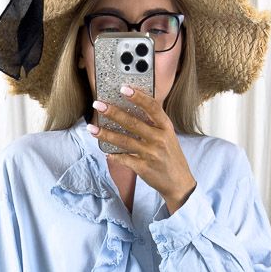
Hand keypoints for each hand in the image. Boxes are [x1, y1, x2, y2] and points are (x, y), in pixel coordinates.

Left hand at [90, 86, 196, 213]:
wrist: (179, 183)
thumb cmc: (171, 156)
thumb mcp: (168, 136)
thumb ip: (154, 123)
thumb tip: (132, 108)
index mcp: (166, 127)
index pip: (152, 107)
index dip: (138, 96)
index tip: (123, 89)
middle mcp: (159, 139)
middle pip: (132, 123)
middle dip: (113, 113)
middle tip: (98, 105)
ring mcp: (151, 154)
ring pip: (124, 141)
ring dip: (105, 134)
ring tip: (92, 128)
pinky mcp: (143, 168)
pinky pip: (124, 159)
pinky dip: (113, 155)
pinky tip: (104, 151)